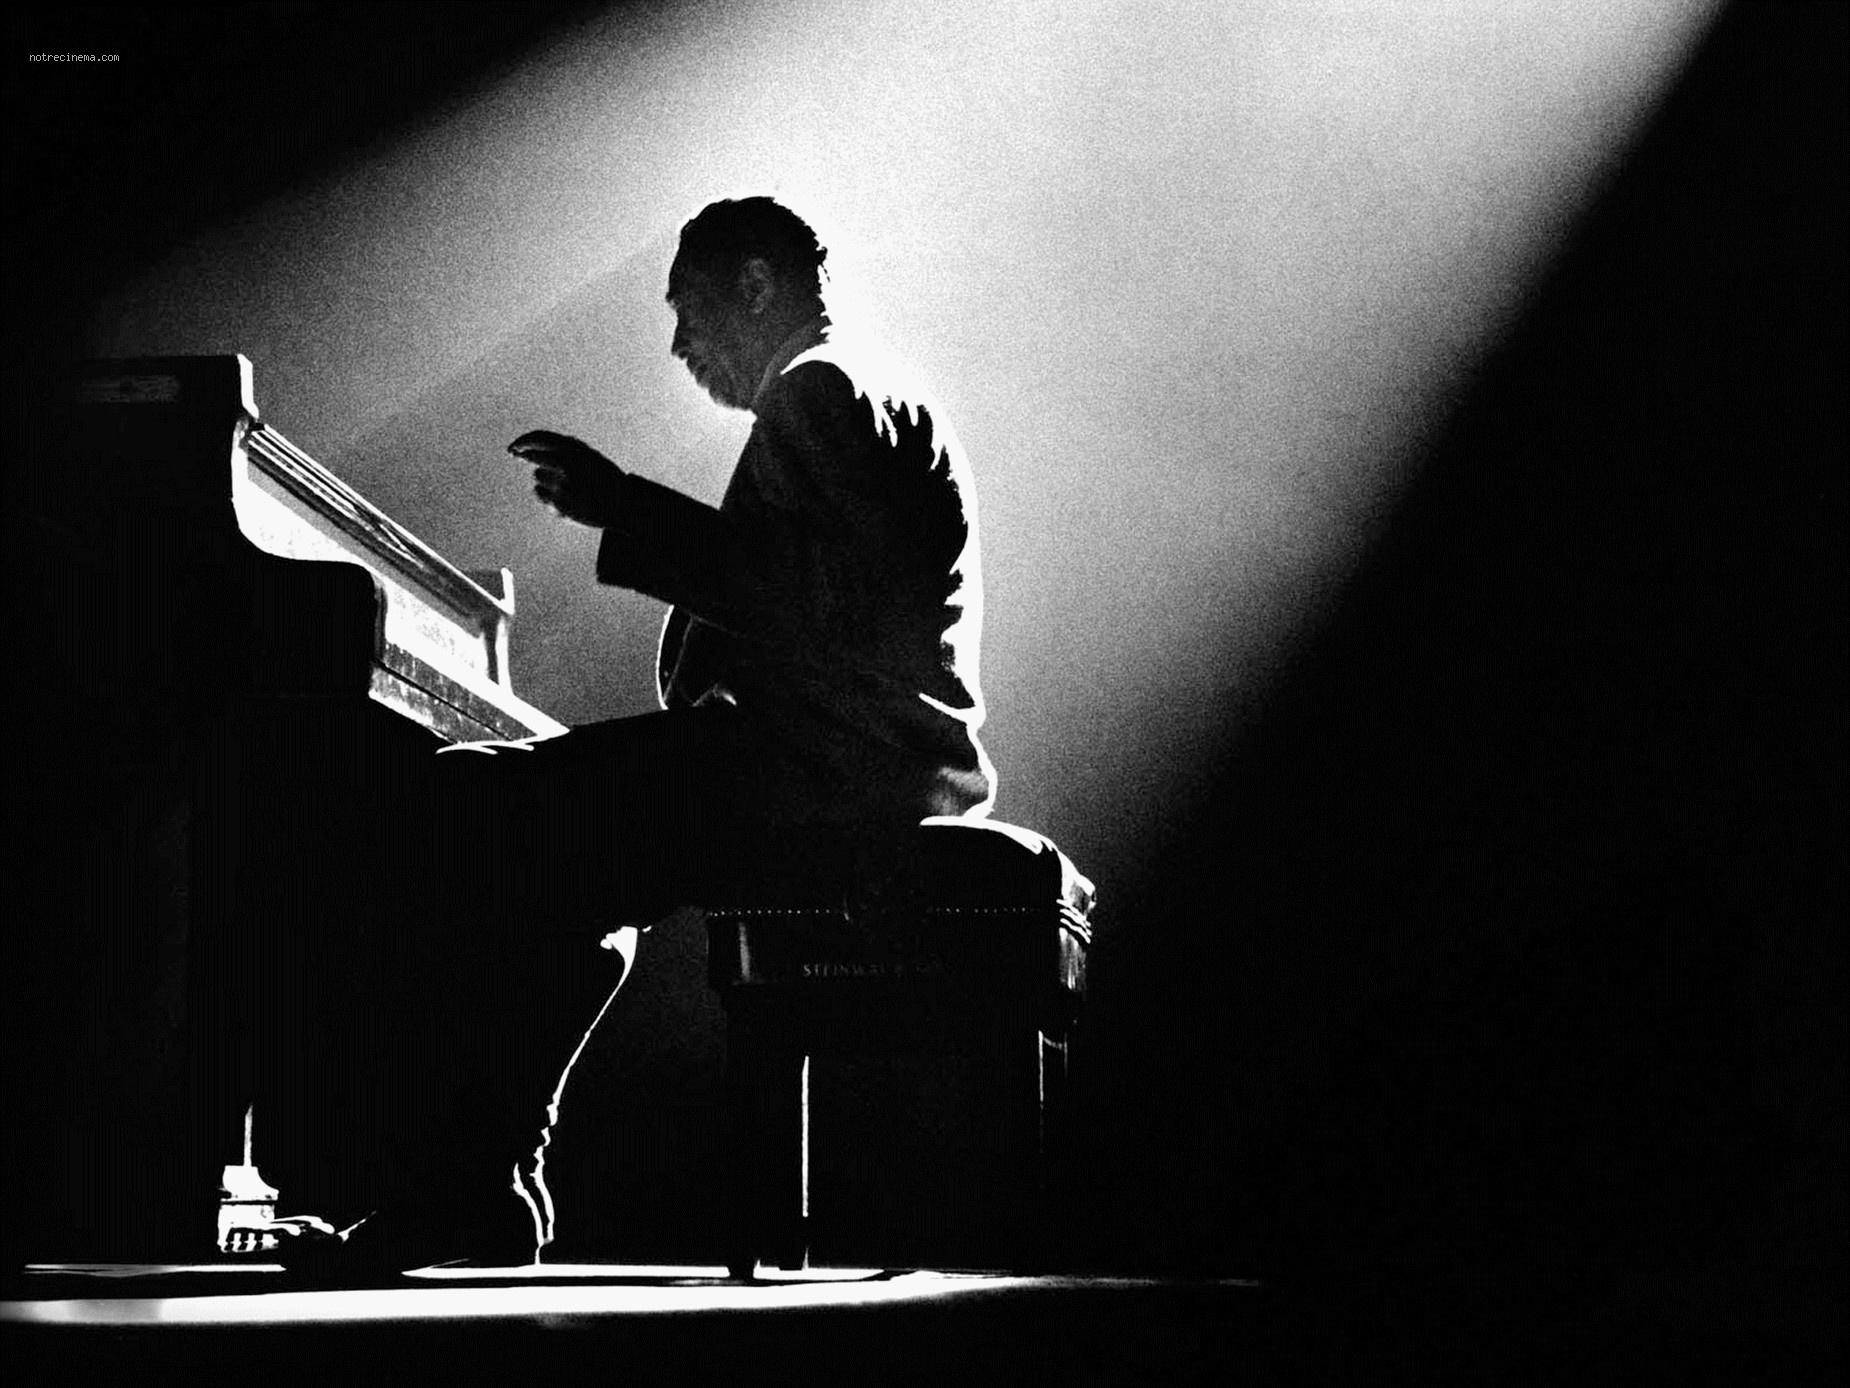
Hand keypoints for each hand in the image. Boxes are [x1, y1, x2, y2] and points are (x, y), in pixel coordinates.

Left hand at [508, 430, 623, 527]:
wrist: (624, 507)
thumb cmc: (606, 480)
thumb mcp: (590, 456)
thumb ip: (566, 448)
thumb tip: (532, 445)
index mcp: (575, 449)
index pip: (538, 438)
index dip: (522, 441)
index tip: (513, 448)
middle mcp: (565, 464)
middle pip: (533, 457)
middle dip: (529, 458)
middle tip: (525, 460)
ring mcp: (560, 485)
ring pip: (538, 476)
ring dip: (547, 479)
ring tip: (569, 486)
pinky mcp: (558, 504)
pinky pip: (541, 493)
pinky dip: (549, 495)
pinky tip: (567, 499)